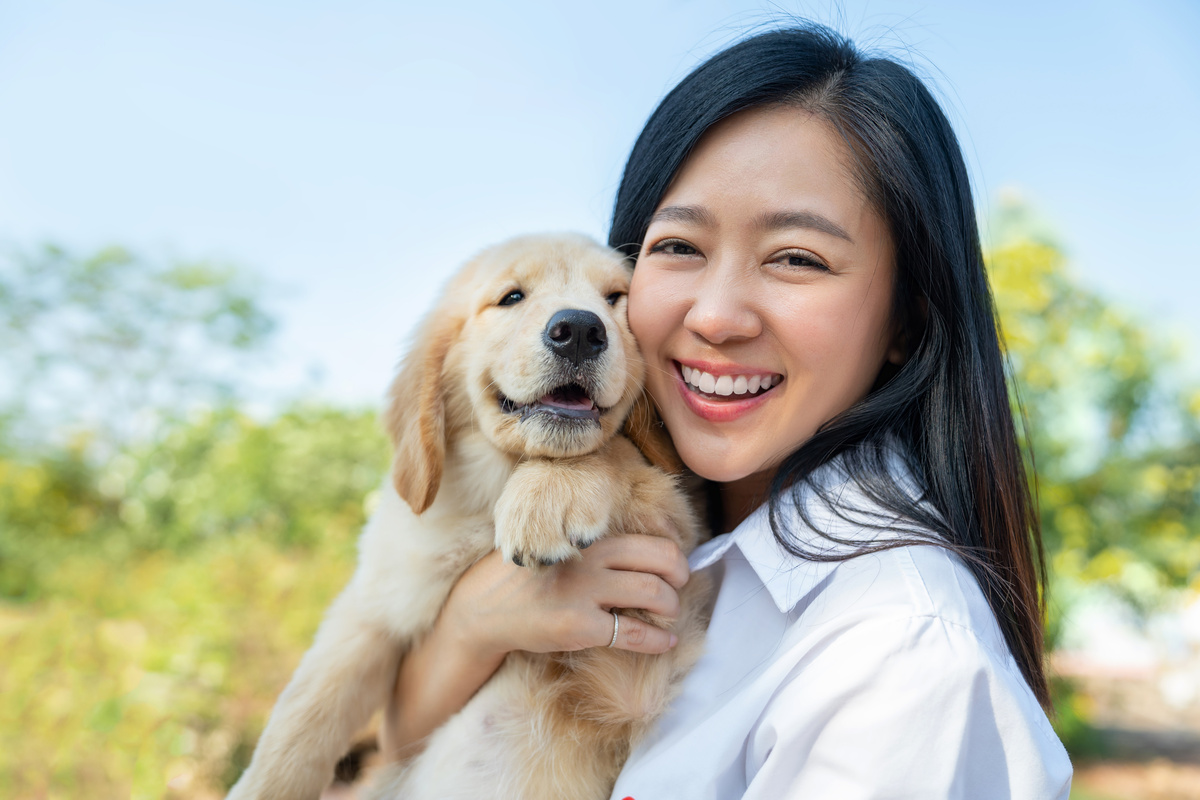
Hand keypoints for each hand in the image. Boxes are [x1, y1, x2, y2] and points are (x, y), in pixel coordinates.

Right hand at [447, 533, 690, 658]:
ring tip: (670, 615)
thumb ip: (594, 546)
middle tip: (680, 588)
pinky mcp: (579, 625)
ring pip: (653, 593)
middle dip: (681, 577)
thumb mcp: (558, 546)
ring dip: (672, 607)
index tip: (676, 568)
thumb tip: (643, 551)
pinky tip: (665, 641)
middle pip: (661, 561)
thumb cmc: (525, 577)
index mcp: (588, 538)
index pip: (650, 541)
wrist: (484, 609)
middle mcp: (591, 559)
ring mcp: (585, 592)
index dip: (674, 556)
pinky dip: (658, 639)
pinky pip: (633, 632)